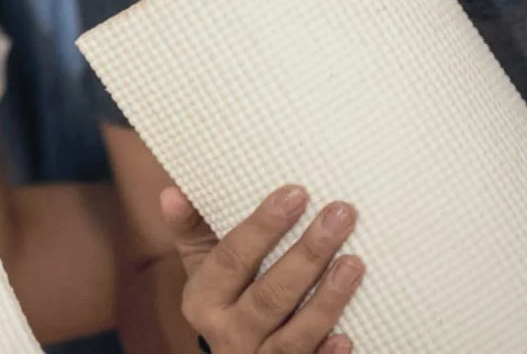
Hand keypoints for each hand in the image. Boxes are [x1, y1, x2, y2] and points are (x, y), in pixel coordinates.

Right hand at [164, 184, 361, 353]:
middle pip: (270, 294)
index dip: (263, 227)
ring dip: (326, 301)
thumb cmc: (224, 301)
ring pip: (294, 335)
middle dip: (307, 254)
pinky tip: (347, 335)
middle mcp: (227, 332)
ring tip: (354, 263)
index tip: (296, 194)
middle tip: (339, 216)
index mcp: (203, 299)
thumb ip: (191, 231)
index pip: (232, 258)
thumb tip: (172, 192)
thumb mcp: (201, 268)